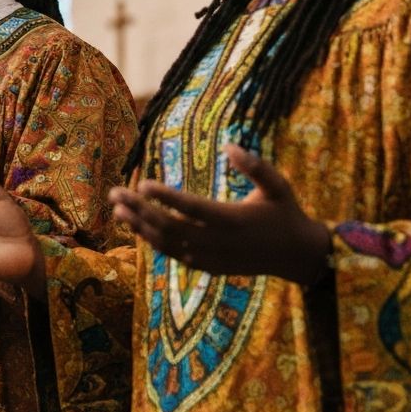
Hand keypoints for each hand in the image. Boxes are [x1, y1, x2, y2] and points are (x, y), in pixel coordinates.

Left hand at [109, 144, 331, 283]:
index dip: (166, 197)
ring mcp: (210, 257)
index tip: (142, 183)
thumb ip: (255, 166)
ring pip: (167, 243)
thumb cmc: (285, 213)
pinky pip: (174, 254)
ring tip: (117, 209)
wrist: (295, 255)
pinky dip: (152, 241)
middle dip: (139, 210)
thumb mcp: (278, 185)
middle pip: (170, 226)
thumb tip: (229, 145)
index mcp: (233, 220)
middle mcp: (218, 242)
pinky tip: (136, 226)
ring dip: (139, 226)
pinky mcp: (207, 266)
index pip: (192, 208)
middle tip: (115, 193)